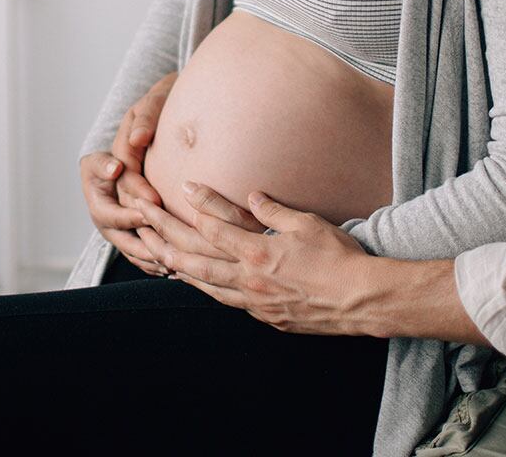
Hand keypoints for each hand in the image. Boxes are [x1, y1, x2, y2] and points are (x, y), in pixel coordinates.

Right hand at [78, 72, 175, 275]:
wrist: (149, 122)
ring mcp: (113, 211)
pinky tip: (173, 268)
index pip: (107, 203)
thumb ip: (142, 122)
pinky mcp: (128, 220)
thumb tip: (137, 140)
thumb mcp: (144, 109)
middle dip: (140, 241)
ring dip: (146, 255)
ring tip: (170, 265)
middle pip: (112, 230)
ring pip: (125, 243)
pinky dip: (151, 258)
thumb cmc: (147, 114)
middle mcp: (100, 196)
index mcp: (94, 173)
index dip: (128, 210)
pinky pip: (136, 246)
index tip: (152, 206)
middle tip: (164, 249)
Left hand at [135, 183, 380, 336]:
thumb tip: (251, 197)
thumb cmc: (340, 258)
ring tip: (157, 257)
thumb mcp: (307, 224)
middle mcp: (249, 279)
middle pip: (197, 258)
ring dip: (180, 269)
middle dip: (166, 239)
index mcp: (258, 252)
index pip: (215, 226)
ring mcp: (256, 302)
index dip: (197, 206)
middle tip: (143, 225)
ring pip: (207, 285)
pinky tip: (200, 284)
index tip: (182, 189)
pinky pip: (229, 302)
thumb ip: (274, 211)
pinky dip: (209, 291)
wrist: (362, 300)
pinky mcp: (267, 317)